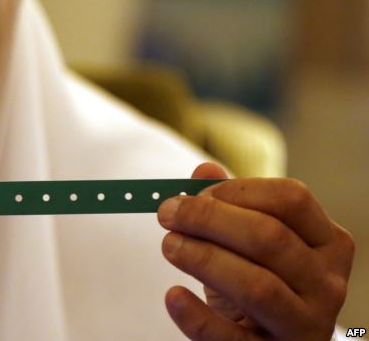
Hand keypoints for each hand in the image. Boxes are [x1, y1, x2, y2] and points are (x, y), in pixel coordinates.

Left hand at [157, 163, 353, 339]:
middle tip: (167, 215)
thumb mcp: (251, 244)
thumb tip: (205, 170)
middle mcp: (327, 283)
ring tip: (169, 246)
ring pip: (257, 285)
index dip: (236, 190)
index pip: (291, 199)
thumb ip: (232, 205)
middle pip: (268, 237)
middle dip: (209, 219)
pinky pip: (232, 338)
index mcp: (327, 242)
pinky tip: (173, 296)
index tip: (194, 194)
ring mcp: (306, 324)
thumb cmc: (260, 281)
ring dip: (203, 259)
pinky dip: (197, 316)